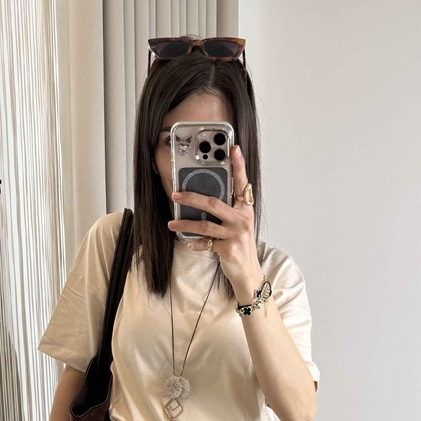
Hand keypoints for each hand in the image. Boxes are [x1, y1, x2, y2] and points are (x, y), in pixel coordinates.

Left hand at [167, 145, 263, 299]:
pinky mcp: (228, 249)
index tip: (234, 148)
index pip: (242, 183)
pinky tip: (188, 243)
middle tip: (176, 194)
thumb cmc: (239, 245)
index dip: (239, 166)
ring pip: (205, 224)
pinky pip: (206, 243)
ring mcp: (236, 234)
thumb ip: (227, 211)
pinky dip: (195, 243)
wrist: (247, 272)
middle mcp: (242, 219)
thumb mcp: (238, 225)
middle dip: (192, 197)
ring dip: (186, 224)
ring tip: (173, 224)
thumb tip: (203, 199)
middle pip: (214, 203)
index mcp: (245, 209)